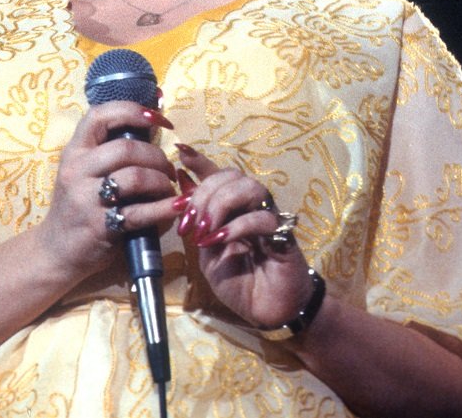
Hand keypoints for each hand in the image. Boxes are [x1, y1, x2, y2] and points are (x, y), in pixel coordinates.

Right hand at [34, 102, 178, 280]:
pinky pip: (140, 212)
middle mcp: (77, 171)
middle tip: (168, 169)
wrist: (56, 250)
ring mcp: (86, 199)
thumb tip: (154, 123)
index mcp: (75, 151)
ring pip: (135, 177)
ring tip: (168, 188)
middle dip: (157, 156)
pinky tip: (177, 205)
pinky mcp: (100, 227)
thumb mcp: (84, 171)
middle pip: (126, 148)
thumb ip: (110, 151)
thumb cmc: (78, 205)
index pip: (100, 115)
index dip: (133, 111)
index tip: (158, 119)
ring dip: (161, 181)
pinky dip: (164, 208)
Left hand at [175, 144, 312, 328]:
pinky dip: (237, 226)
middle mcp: (252, 207)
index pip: (218, 175)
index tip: (179, 150)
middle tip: (190, 222)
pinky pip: (262, 218)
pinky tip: (221, 240)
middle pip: (231, 176)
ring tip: (206, 230)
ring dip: (221, 205)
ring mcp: (269, 218)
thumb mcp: (207, 255)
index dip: (200, 160)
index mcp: (232, 209)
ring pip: (249, 188)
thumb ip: (198, 226)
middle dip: (205, 193)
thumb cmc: (238, 282)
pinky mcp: (283, 235)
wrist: (266, 310)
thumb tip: (181, 193)